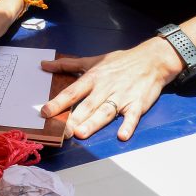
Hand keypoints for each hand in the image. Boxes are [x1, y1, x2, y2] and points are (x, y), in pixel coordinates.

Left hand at [40, 38, 182, 140]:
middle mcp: (105, 87)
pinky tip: (122, 135)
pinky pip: (132, 116)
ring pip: (105, 111)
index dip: (58, 102)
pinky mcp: (137, 104)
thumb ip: (67, 65)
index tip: (45, 112)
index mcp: (93, 77)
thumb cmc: (120, 62)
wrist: (151, 60)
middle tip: (62, 131)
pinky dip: (128, 125)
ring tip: (81, 134)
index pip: (72, 91)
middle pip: (87, 105)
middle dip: (74, 118)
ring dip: (94, 122)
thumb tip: (44, 64)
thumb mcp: (92, 60)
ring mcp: (122, 96)